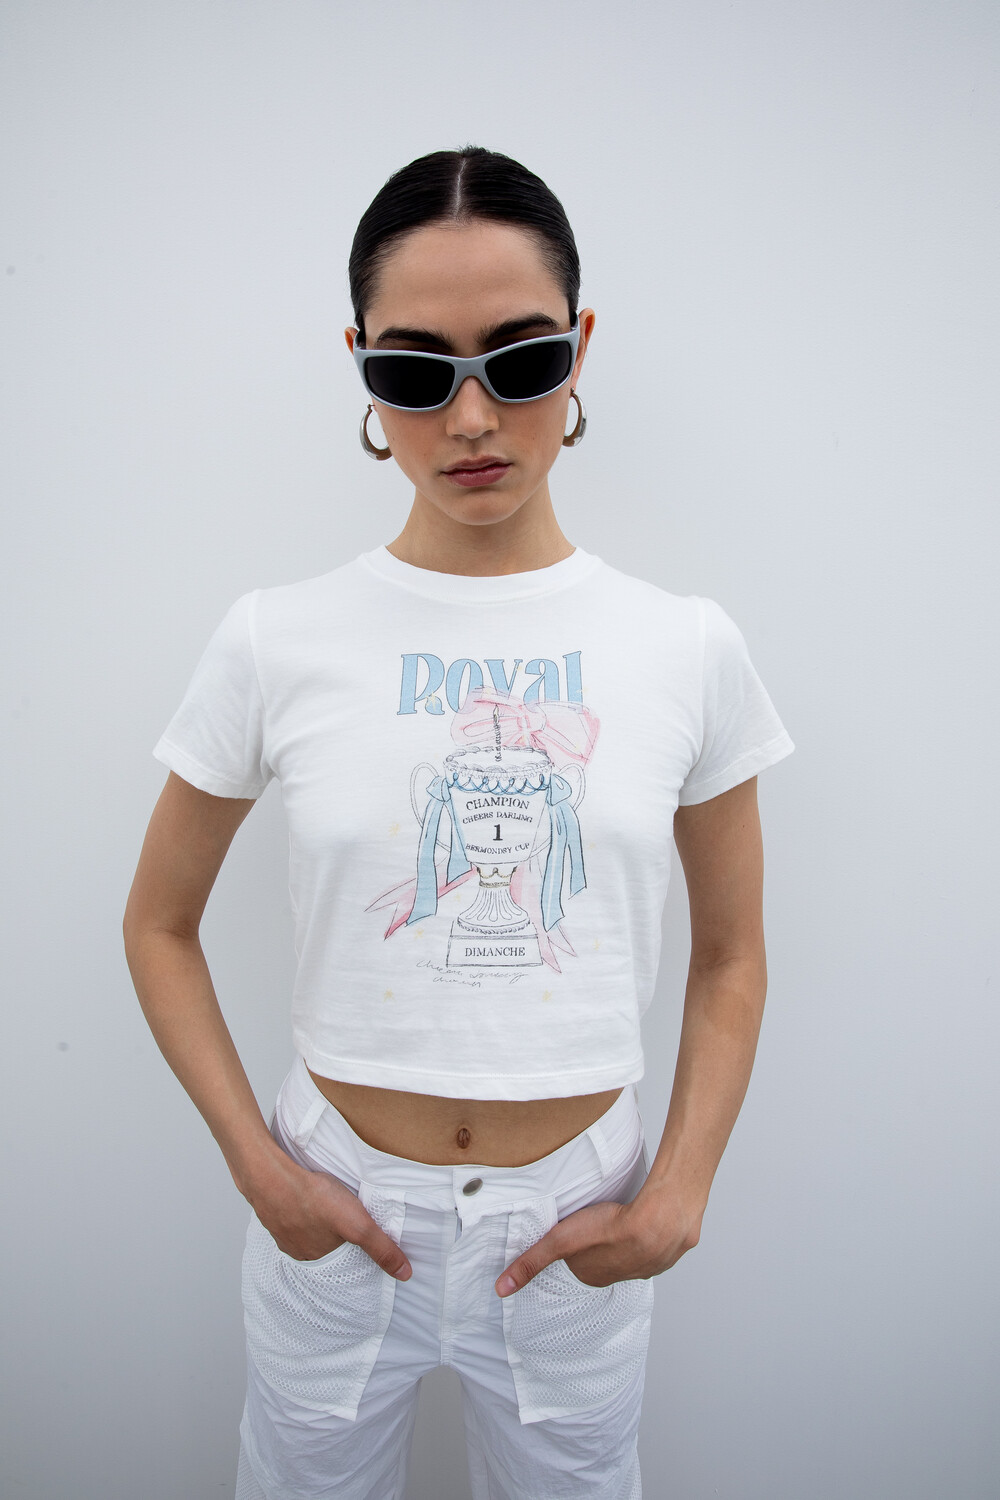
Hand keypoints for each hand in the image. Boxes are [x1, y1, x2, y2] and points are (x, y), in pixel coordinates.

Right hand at [247, 1147, 411, 1278]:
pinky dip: (297, 1207)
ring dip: (315, 1220)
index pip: (339, 1260)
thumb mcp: (358, 1224)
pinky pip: (288, 1213)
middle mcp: (296, 1249)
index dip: (351, 1249)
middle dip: (332, 1236)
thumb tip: (404, 1273)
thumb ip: (381, 1248)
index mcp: (316, 1257)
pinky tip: (304, 1195)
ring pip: (303, 1229)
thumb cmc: (313, 1198)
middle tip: (343, 1219)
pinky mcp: (271, 1209)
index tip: (358, 1238)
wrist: (271, 1175)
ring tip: (326, 1206)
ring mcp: (280, 1229)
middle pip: (321, 1245)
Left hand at [494, 1185, 703, 1296]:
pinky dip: (654, 1230)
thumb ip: (531, 1262)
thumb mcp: (559, 1242)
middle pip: (606, 1256)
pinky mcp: (670, 1249)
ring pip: (634, 1250)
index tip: (578, 1227)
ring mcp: (650, 1264)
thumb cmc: (611, 1227)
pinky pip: (659, 1241)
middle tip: (601, 1219)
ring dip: (631, 1236)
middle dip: (603, 1241)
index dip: (577, 1242)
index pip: (581, 1260)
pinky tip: (649, 1215)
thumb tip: (501, 1289)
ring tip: (625, 1216)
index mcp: (597, 1276)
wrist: (661, 1217)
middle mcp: (624, 1276)